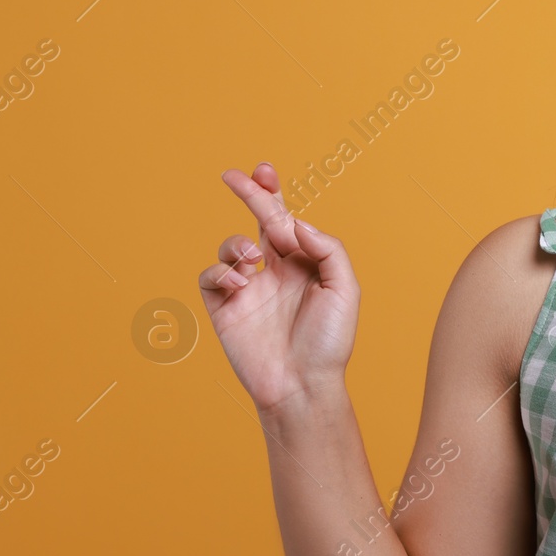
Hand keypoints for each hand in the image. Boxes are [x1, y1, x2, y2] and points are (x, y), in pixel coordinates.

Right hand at [198, 162, 360, 415]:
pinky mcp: (225, 310)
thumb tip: (296, 224)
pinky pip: (212, 277)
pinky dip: (221, 271)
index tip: (265, 170)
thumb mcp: (344, 289)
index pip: (288, 220)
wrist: (304, 386)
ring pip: (232, 247)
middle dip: (247, 196)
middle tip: (233, 176)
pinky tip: (240, 281)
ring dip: (238, 244)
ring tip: (253, 258)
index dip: (275, 194)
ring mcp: (249, 289)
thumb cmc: (330, 342)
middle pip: (258, 223)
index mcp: (305, 264)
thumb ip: (327, 249)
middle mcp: (276, 271)